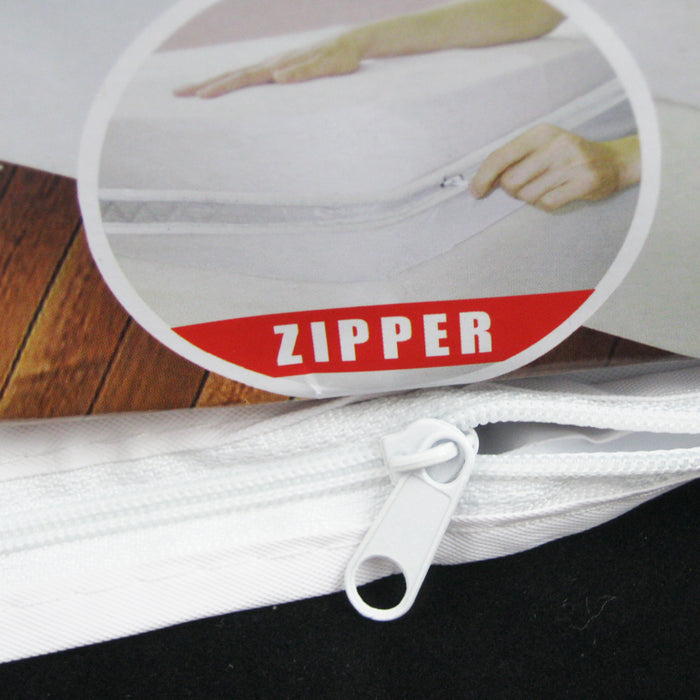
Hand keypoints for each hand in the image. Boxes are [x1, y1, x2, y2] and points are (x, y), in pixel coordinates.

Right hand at [174, 32, 363, 97]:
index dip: (220, 87)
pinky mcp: (279, 69)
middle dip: (204, 85)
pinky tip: (224, 88)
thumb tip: (277, 77)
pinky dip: (232, 83)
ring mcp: (273, 65)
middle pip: (231, 75)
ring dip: (214, 83)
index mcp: (277, 65)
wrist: (350, 43)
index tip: (200, 98)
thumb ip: (303, 71)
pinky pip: (249, 78)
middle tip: (176, 93)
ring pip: (238, 75)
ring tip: (192, 92)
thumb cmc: (341, 58)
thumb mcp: (327, 66)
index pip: (242, 77)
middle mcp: (271, 64)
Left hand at [470, 125, 640, 210]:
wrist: (613, 161)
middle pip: (511, 182)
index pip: (500, 156)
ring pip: (527, 195)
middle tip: (527, 185)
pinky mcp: (583, 182)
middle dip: (512, 190)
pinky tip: (558, 193)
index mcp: (540, 133)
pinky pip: (546, 204)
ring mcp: (571, 163)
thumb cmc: (568, 156)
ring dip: (531, 197)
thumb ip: (514, 159)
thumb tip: (483, 181)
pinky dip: (546, 204)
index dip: (483, 177)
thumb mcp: (542, 146)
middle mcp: (556, 145)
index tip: (476, 191)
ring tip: (547, 186)